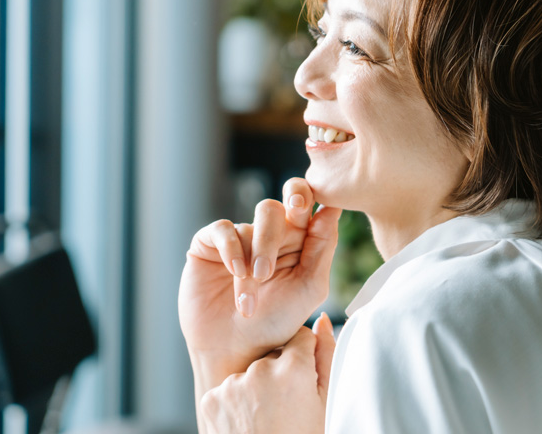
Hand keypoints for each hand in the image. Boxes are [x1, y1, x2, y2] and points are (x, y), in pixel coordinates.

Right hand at [180, 177, 341, 375]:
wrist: (234, 348)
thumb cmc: (276, 321)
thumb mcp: (309, 288)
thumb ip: (322, 249)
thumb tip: (332, 209)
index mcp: (299, 239)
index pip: (305, 202)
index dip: (306, 194)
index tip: (304, 206)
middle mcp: (271, 233)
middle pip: (277, 208)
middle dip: (275, 233)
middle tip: (269, 263)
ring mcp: (241, 236)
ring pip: (248, 224)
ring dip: (257, 254)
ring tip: (253, 287)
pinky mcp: (210, 243)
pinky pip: (223, 229)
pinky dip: (232, 250)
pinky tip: (235, 273)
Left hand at [200, 314, 336, 433]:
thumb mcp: (325, 403)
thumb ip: (326, 355)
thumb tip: (321, 320)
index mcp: (293, 368)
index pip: (300, 336)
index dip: (305, 358)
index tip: (304, 380)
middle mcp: (258, 370)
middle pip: (273, 354)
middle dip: (280, 371)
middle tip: (286, 405)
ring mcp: (230, 385)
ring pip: (249, 371)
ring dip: (256, 385)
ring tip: (266, 416)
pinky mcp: (211, 400)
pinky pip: (228, 389)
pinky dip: (236, 401)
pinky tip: (247, 422)